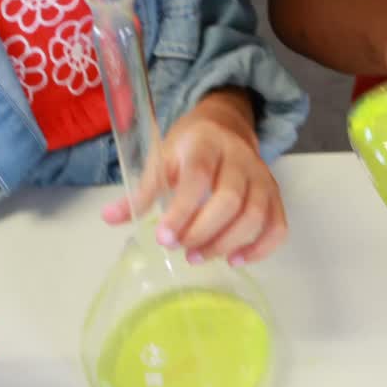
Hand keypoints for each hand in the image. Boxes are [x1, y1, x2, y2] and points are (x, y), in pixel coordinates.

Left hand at [102, 89, 286, 265]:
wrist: (224, 126)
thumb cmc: (188, 148)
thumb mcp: (162, 159)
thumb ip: (141, 191)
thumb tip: (108, 218)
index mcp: (205, 143)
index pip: (198, 176)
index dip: (182, 210)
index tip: (164, 238)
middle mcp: (239, 157)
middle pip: (230, 199)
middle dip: (204, 232)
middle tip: (181, 250)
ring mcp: (261, 175)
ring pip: (256, 214)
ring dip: (227, 243)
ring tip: (198, 257)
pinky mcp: (275, 193)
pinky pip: (278, 225)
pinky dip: (260, 248)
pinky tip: (234, 259)